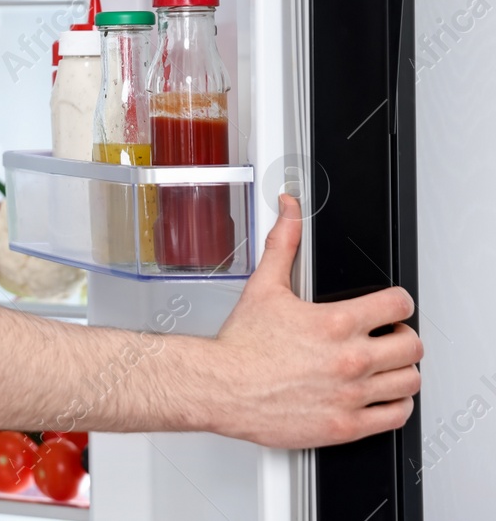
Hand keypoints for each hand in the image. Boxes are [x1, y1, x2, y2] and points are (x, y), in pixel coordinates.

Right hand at [208, 194, 421, 447]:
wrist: (220, 387)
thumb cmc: (241, 345)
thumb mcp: (264, 286)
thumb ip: (283, 244)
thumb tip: (289, 210)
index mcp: (335, 323)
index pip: (399, 305)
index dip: (398, 302)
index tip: (391, 308)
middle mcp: (349, 359)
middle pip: (413, 345)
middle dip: (402, 337)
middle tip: (387, 338)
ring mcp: (351, 394)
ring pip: (410, 381)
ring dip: (401, 371)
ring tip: (384, 366)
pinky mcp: (347, 424)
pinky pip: (396, 415)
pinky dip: (395, 405)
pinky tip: (379, 396)